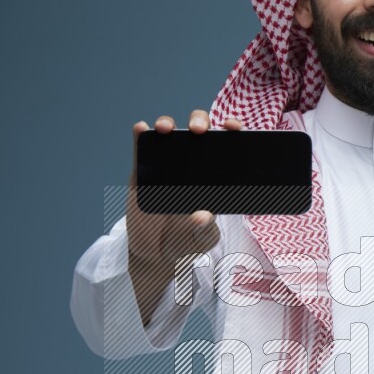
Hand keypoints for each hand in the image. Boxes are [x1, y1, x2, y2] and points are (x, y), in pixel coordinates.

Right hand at [127, 110, 241, 266]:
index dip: (230, 131)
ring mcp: (165, 165)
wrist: (154, 252)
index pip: (225, 146)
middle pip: (197, 131)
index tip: (233, 127)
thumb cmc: (184, 241)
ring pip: (169, 134)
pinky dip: (141, 135)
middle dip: (199, 121)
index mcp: (212, 176)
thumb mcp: (199, 239)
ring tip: (165, 129)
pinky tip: (141, 129)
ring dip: (167, 124)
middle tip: (198, 131)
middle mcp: (190, 164)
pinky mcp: (143, 171)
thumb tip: (204, 216)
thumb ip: (204, 229)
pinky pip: (142, 148)